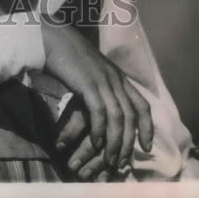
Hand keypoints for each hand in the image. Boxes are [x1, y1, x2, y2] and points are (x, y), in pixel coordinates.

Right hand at [42, 20, 151, 172]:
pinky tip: (96, 142)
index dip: (147, 128)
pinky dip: (100, 130)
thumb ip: (102, 85)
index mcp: (118, 76)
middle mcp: (115, 78)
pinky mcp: (87, 83)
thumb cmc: (68, 53)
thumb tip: (105, 107)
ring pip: (118, 118)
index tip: (146, 147)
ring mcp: (102, 80)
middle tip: (123, 162)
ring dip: (115, 142)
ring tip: (110, 159)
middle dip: (129, 142)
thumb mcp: (92, 69)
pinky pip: (99, 112)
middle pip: (131, 116)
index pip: (142, 105)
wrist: (51, 36)